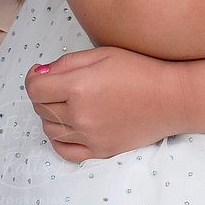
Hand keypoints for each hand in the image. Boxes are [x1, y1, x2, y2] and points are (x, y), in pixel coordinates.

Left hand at [25, 47, 179, 161]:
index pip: (34, 88)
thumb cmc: (139, 70)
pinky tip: (68, 127)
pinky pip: (64, 151)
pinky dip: (59, 139)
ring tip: (68, 103)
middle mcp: (79, 115)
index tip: (42, 72)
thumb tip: (41, 73)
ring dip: (51, 114)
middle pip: (40, 108)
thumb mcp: (101, 53)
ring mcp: (89, 136)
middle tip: (59, 84)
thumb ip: (66, 63)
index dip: (33, 77)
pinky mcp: (99, 151)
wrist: (170, 99)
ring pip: (49, 129)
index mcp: (77, 87)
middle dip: (43, 94)